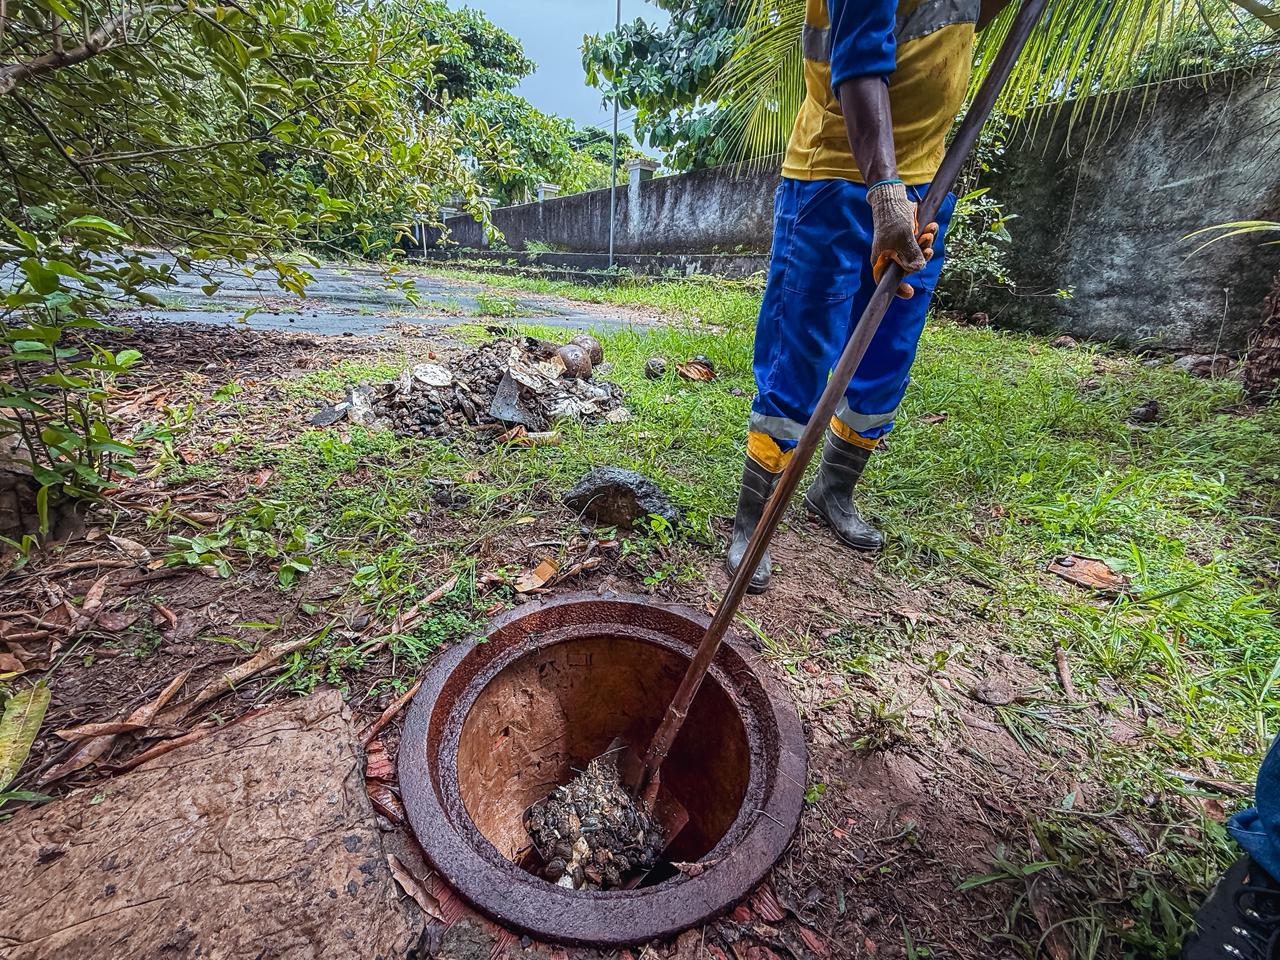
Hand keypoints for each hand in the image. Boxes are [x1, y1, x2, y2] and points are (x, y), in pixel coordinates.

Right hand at [868, 181, 937, 299]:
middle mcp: (890, 256)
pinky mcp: (908, 238)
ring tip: (930, 232)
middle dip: (921, 258)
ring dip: (927, 244)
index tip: (910, 293)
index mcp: (882, 260)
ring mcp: (900, 247)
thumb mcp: (903, 238)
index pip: (887, 280)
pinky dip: (928, 236)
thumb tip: (919, 269)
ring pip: (917, 254)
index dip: (898, 288)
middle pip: (908, 268)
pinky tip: (931, 227)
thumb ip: (911, 255)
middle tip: (928, 248)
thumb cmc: (892, 219)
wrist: (892, 198)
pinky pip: (921, 242)